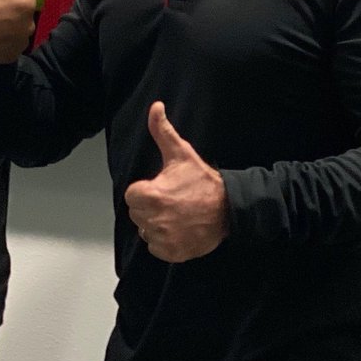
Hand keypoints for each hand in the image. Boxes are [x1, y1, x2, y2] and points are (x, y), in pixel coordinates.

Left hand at [124, 102, 228, 262]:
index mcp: (150, 195)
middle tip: (171, 200)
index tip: (161, 188)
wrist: (228, 208)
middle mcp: (154, 219)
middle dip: (149, 207)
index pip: (132, 196)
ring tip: (175, 214)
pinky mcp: (172, 253)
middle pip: (137, 214)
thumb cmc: (201, 180)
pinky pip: (155, 248)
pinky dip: (164, 242)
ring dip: (156, 225)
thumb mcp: (180, 153)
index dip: (145, 191)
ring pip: (146, 231)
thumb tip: (155, 107)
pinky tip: (178, 229)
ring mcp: (163, 238)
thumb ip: (162, 131)